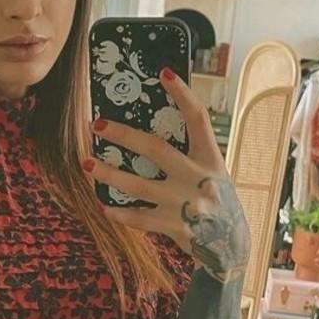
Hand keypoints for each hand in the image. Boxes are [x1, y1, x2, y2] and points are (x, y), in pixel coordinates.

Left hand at [84, 66, 250, 283]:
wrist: (231, 246)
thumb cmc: (216, 201)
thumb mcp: (214, 173)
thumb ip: (191, 155)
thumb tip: (152, 130)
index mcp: (210, 159)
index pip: (198, 119)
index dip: (182, 94)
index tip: (163, 72)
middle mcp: (198, 178)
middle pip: (156, 149)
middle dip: (124, 135)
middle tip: (97, 125)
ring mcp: (185, 204)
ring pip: (139, 185)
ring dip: (110, 173)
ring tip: (87, 163)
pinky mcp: (175, 226)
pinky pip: (140, 218)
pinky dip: (121, 213)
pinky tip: (104, 206)